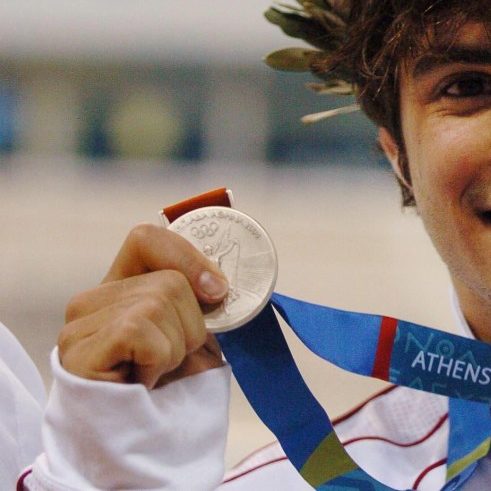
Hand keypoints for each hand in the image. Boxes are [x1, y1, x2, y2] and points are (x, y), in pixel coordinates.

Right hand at [58, 224, 229, 388]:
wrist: (148, 443)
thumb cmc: (172, 387)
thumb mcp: (194, 333)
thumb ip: (200, 299)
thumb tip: (220, 282)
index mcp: (120, 288)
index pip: (147, 238)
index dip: (189, 258)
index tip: (216, 292)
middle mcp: (91, 300)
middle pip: (170, 280)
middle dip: (191, 325)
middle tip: (171, 360)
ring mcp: (79, 324)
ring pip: (160, 301)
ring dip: (176, 347)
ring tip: (156, 372)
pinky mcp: (79, 349)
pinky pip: (143, 330)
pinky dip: (159, 359)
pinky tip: (143, 381)